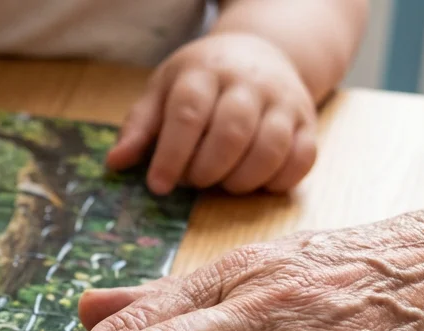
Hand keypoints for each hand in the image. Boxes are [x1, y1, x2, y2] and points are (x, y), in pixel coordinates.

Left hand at [107, 33, 318, 194]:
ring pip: (269, 148)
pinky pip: (302, 158)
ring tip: (222, 184)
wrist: (262, 52)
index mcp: (204, 72)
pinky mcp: (307, 121)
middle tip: (193, 182)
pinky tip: (255, 184)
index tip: (158, 185)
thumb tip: (116, 162)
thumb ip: (140, 127)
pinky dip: (278, 181)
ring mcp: (283, 101)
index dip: (171, 155)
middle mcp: (248, 83)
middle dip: (206, 170)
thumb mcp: (163, 91)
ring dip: (241, 180)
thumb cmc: (202, 80)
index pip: (188, 113)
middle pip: (231, 133)